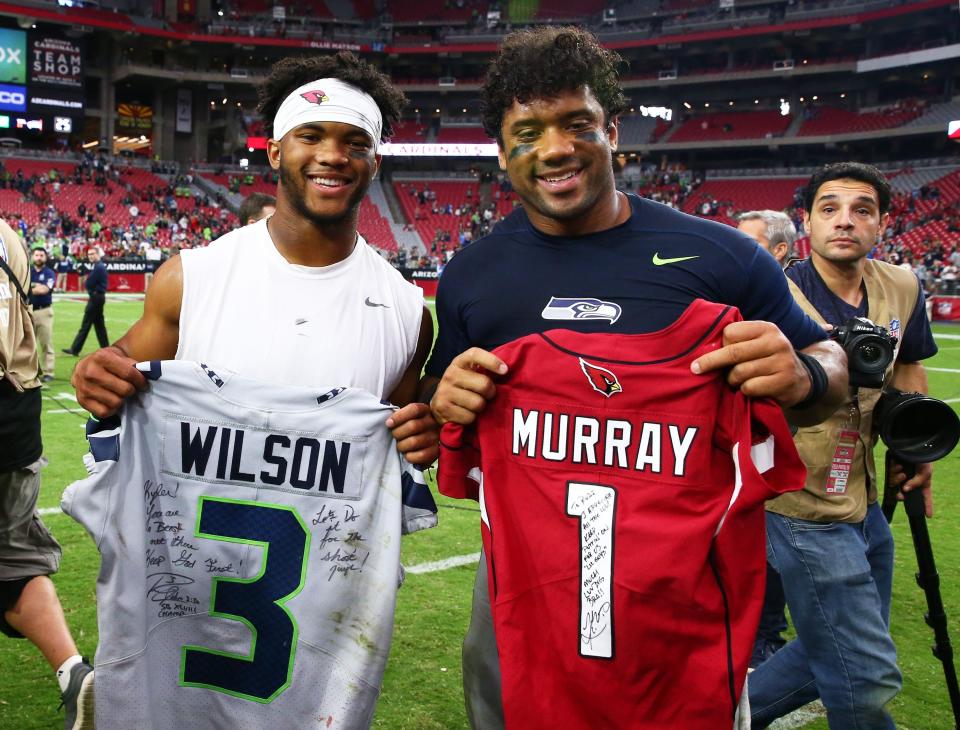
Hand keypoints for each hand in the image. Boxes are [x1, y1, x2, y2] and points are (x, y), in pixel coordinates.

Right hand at [71, 346, 147, 417]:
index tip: (144, 384)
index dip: (141, 381)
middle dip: (132, 390)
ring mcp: (84, 387)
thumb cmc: (108, 362)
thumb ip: (132, 365)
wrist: (87, 366)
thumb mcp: (119, 356)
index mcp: (101, 357)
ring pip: (116, 403)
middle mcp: (89, 372)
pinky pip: (105, 412)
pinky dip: (112, 410)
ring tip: (120, 394)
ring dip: (122, 400)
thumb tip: (147, 375)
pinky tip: (111, 401)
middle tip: (131, 389)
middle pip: (124, 390)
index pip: (129, 373)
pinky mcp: (82, 401)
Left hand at [387, 403, 438, 465]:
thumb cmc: (411, 428)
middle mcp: (433, 422)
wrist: (425, 443)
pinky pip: (420, 455)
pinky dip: (409, 456)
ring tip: (400, 446)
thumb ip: (399, 416)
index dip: (399, 417)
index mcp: (425, 410)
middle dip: (398, 433)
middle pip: (413, 426)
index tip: (389, 424)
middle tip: (394, 436)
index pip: (414, 409)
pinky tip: (407, 454)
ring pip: (414, 442)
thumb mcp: (407, 417)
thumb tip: (389, 422)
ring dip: (402, 446)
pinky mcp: (436, 451)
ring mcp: (436, 437)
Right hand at [430, 348, 506, 425]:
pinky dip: (471, 418)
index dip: (491, 361)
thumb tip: (506, 370)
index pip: (475, 354)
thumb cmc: (463, 386)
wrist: (439, 403)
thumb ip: (486, 370)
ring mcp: (445, 391)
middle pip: (484, 384)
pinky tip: (465, 413)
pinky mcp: (443, 408)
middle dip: (491, 393)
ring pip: (478, 404)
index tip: (505, 370)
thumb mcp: (471, 373)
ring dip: (480, 408)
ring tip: (474, 405)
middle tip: (487, 395)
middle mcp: (450, 374)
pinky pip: (469, 417)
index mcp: (459, 362)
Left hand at [691, 320, 809, 407]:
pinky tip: (750, 389)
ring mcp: (782, 362)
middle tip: (695, 369)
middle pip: (732, 352)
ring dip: (732, 380)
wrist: (800, 380)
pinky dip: (744, 390)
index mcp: (766, 328)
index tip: (717, 351)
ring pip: (739, 373)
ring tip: (736, 380)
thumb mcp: (757, 343)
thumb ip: (737, 342)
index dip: (720, 344)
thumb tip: (702, 349)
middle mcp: (776, 342)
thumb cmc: (767, 360)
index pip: (730, 332)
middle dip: (710, 362)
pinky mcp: (784, 382)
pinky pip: (750, 388)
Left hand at [889, 460, 933, 517]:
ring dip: (898, 480)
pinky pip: (890, 474)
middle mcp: (910, 480)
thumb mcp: (926, 472)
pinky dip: (893, 471)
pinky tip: (897, 465)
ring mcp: (900, 474)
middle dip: (900, 495)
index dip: (927, 506)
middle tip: (901, 495)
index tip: (928, 515)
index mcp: (922, 482)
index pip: (925, 497)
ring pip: (895, 484)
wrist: (912, 444)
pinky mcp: (893, 468)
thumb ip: (917, 483)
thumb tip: (905, 490)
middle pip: (903, 494)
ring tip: (902, 472)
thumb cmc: (923, 458)